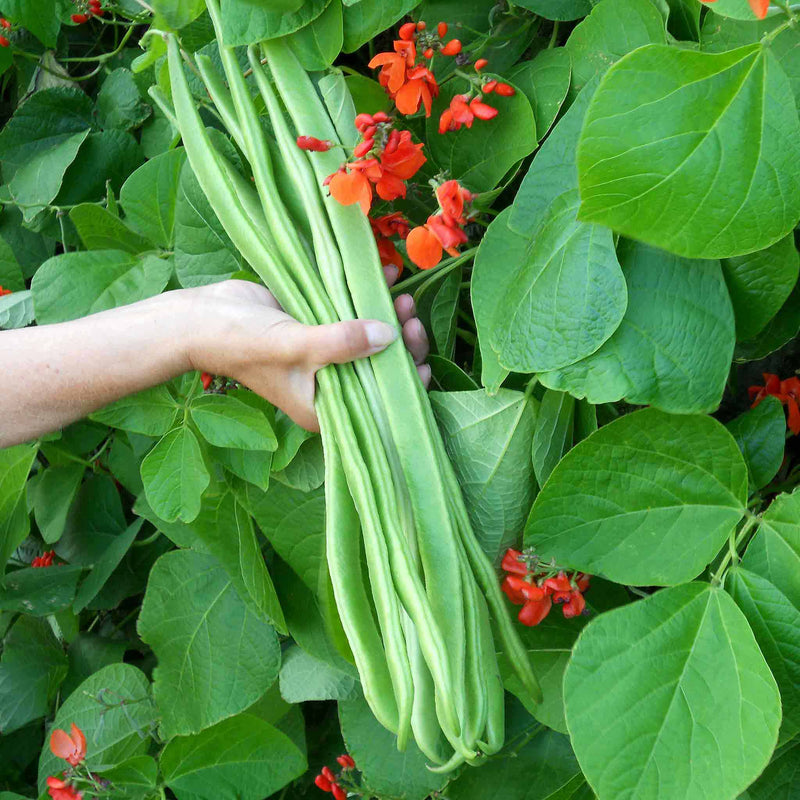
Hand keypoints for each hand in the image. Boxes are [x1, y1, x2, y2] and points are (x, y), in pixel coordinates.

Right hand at [188, 271, 430, 431]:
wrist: (202, 317)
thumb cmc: (242, 343)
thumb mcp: (295, 346)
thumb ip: (341, 343)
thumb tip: (389, 335)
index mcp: (324, 406)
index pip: (377, 402)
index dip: (404, 383)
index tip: (419, 358)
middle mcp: (330, 383)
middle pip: (379, 368)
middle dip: (401, 344)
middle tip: (409, 316)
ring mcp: (326, 353)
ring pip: (371, 339)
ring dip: (390, 318)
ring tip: (403, 296)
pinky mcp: (320, 324)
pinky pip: (354, 313)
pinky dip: (370, 297)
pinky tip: (388, 276)